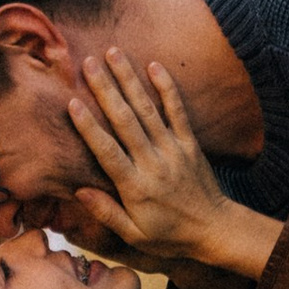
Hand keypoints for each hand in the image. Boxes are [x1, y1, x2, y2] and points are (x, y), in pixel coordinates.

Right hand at [65, 51, 281, 287]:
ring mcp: (173, 149)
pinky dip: (167, 87)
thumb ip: (106, 213)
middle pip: (125, 121)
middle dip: (105, 89)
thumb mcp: (134, 235)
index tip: (72, 103)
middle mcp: (153, 163)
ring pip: (148, 109)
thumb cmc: (169, 235)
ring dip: (130, 79)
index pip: (107, 151)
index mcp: (135, 187)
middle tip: (88, 62)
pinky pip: (178, 110)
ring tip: (113, 52)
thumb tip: (78, 191)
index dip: (89, 127)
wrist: (215, 229)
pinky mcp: (189, 143)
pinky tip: (154, 65)